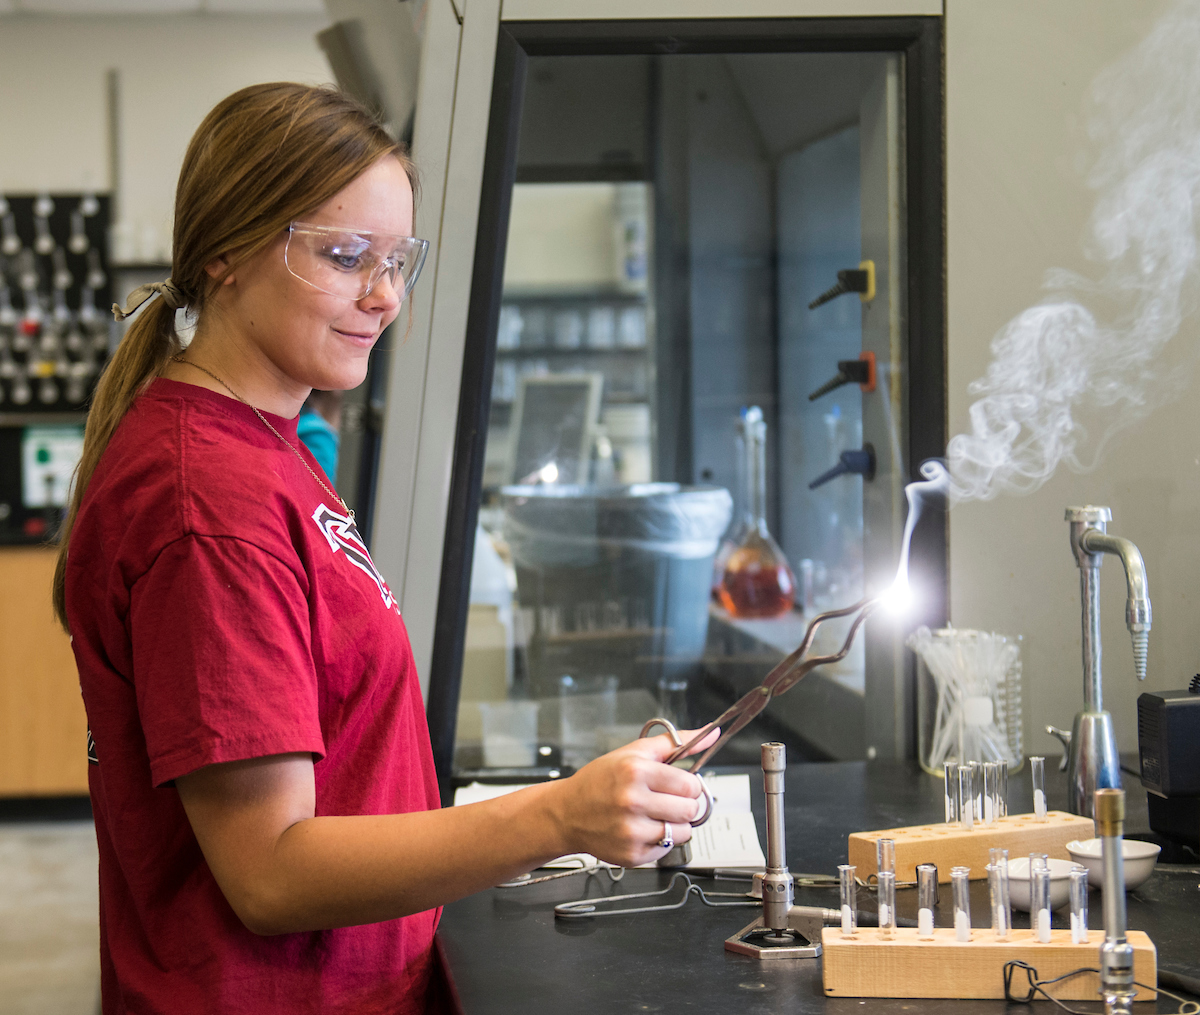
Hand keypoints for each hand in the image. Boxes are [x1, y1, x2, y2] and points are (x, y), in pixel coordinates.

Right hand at [549, 727, 718, 867]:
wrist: (566, 813)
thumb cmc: (599, 781)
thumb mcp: (632, 753)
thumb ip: (673, 742)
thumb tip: (709, 734)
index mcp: (635, 772)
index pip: (690, 785)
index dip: (688, 785)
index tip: (678, 785)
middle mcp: (632, 802)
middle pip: (690, 809)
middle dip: (683, 804)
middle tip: (666, 800)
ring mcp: (631, 831)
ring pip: (682, 832)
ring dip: (674, 824)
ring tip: (653, 815)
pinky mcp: (631, 855)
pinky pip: (666, 850)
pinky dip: (659, 840)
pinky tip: (641, 829)